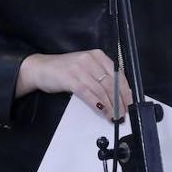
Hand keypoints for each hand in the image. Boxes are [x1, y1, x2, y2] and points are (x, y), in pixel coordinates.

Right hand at [16, 50, 133, 118]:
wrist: (41, 69)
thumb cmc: (65, 70)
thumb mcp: (86, 69)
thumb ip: (100, 77)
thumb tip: (117, 96)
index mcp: (97, 55)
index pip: (118, 73)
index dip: (126, 90)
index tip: (130, 103)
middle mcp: (90, 59)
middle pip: (111, 83)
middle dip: (120, 101)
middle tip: (124, 113)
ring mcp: (80, 68)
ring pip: (101, 90)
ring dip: (110, 106)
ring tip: (115, 116)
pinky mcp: (71, 78)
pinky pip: (88, 94)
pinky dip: (98, 105)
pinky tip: (103, 112)